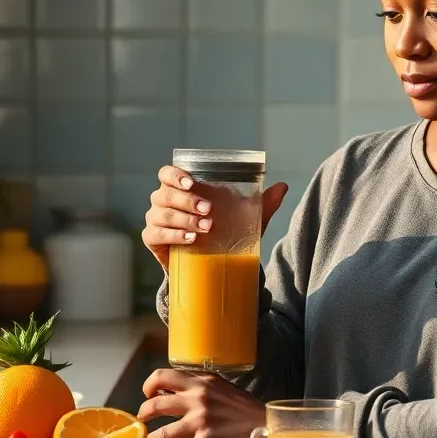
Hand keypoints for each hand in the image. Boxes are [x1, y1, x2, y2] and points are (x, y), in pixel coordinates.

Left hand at [136, 368, 265, 437]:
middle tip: (143, 418)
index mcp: (202, 381)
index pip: (163, 375)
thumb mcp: (222, 388)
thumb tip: (173, 394)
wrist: (266, 426)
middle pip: (156, 402)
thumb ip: (199, 388)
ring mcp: (202, 419)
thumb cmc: (245, 409)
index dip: (149, 385)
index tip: (148, 393)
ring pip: (164, 431)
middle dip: (144, 412)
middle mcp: (199, 396)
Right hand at [141, 165, 288, 270]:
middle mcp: (163, 201)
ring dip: (183, 219)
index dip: (176, 175)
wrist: (209, 263)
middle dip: (187, 200)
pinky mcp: (153, 240)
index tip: (193, 182)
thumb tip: (283, 187)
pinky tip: (191, 239)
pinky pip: (156, 234)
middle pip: (165, 194)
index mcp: (180, 188)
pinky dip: (174, 235)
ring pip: (161, 213)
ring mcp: (156, 220)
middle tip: (209, 210)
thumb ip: (262, 204)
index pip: (167, 174)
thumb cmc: (223, 232)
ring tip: (205, 227)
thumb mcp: (245, 219)